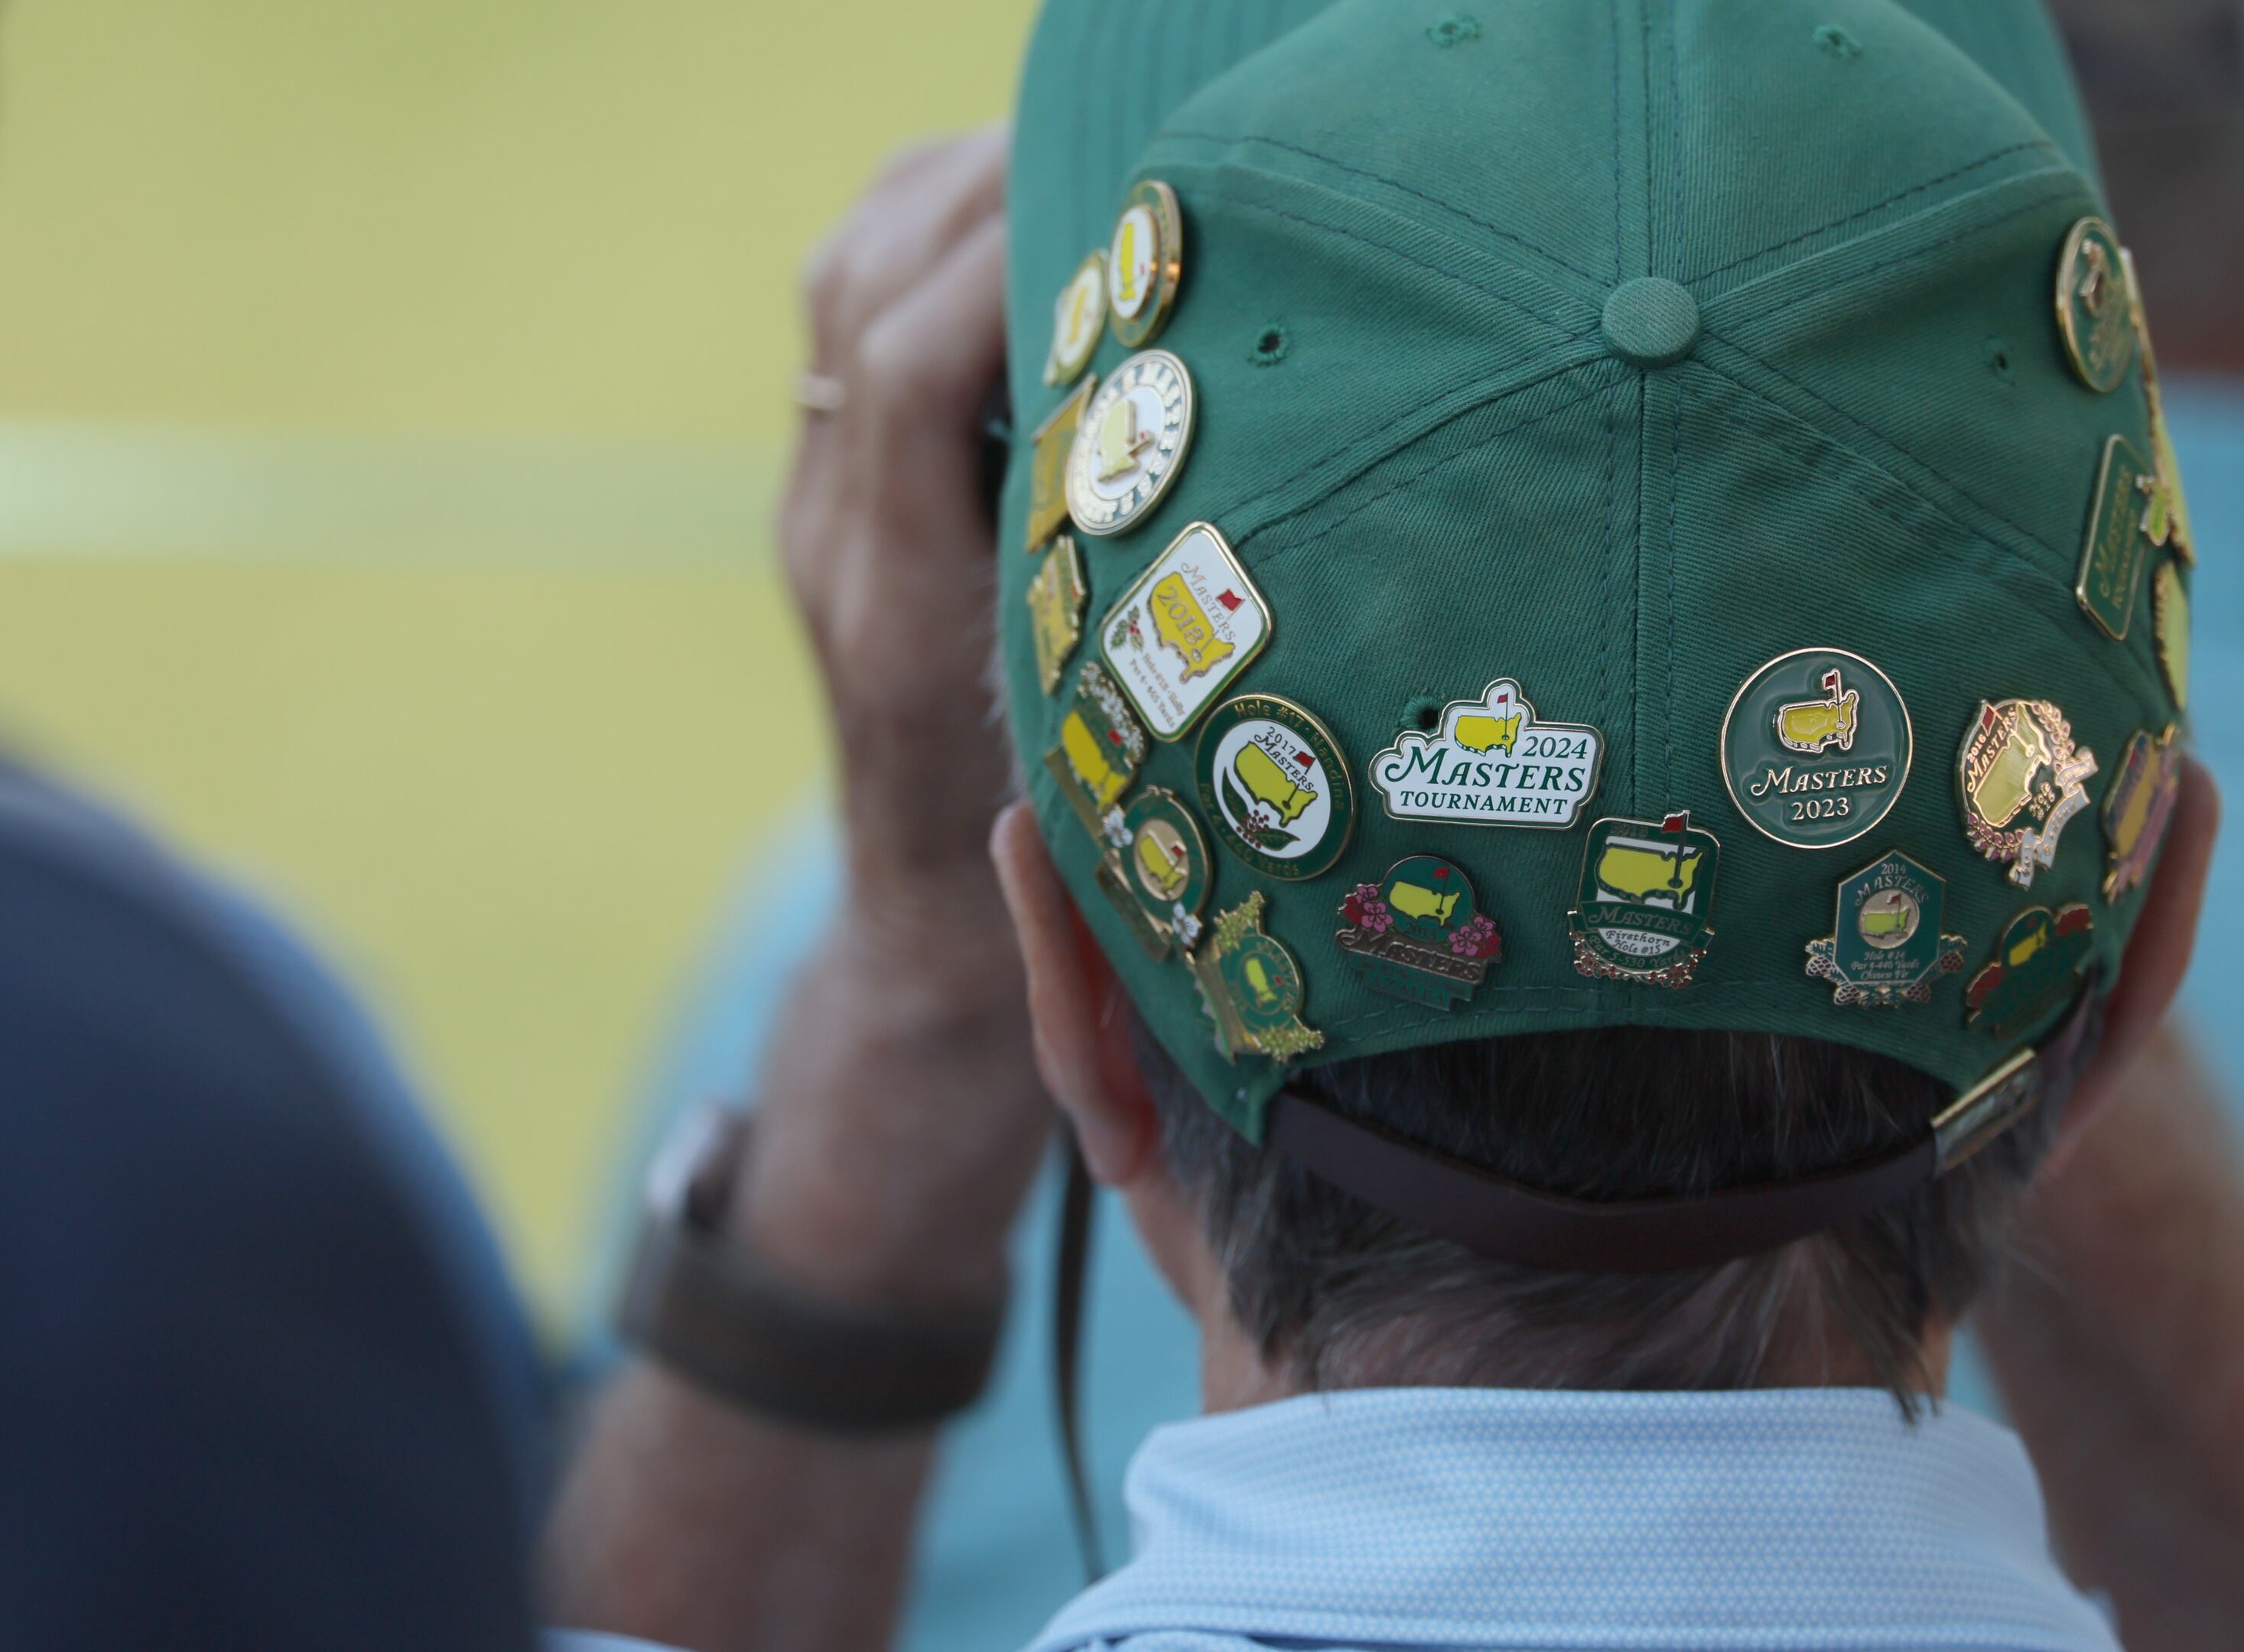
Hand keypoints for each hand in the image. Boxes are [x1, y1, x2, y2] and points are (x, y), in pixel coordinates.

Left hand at [737, 126, 1052, 1309]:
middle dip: (976, 186)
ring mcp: (820, 519)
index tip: (1131, 212)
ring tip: (1066, 155)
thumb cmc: (1059, 876)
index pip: (913, 371)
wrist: (937, 940)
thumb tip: (1233, 450)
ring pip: (838, 287)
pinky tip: (1014, 221)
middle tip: (1113, 144)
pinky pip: (846, 322)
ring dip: (941, 194)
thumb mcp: (1123, 748)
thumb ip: (1149, 616)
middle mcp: (840, 542)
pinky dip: (919, 241)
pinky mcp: (832, 505)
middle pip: (860, 292)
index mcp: (905, 604)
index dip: (1005, 263)